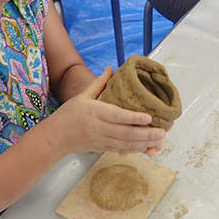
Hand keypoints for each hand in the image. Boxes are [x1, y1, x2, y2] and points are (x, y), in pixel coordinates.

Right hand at [51, 68, 166, 156]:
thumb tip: (111, 68)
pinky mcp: (103, 148)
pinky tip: (148, 148)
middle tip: (163, 131)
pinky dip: (136, 150)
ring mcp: (102, 140)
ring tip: (160, 140)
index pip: (117, 116)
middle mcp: (99, 128)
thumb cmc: (70, 113)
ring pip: (126, 144)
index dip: (134, 118)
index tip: (149, 117)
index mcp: (95, 112)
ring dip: (144, 144)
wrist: (56, 137)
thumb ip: (99, 83)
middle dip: (146, 134)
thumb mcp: (82, 95)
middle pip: (125, 133)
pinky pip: (122, 150)